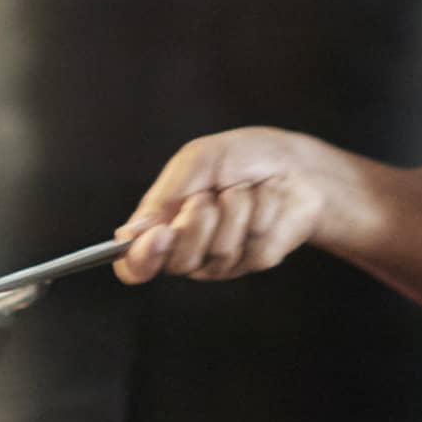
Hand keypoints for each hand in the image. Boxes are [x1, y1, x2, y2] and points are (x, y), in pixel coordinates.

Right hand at [113, 128, 328, 283]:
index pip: (136, 265)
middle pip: (178, 262)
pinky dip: (261, 213)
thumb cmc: (241, 157)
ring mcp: (223, 259)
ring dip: (234, 210)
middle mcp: (189, 250)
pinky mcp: (256, 260)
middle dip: (197, 222)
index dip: (141, 258)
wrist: (293, 160)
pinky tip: (266, 201)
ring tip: (242, 191)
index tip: (159, 234)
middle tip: (210, 195)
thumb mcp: (196, 161)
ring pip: (218, 253)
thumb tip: (127, 235)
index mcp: (163, 226)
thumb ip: (163, 197)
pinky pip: (252, 247)